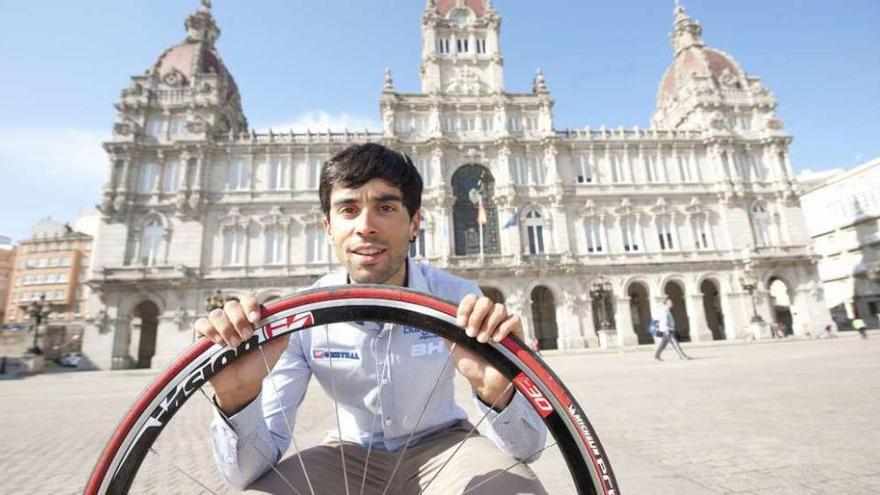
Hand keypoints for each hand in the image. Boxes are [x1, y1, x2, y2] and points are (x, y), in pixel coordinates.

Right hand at [194, 295, 288, 414]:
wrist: (243, 384)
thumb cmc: (259, 363)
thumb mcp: (277, 347)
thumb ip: (283, 330)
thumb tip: (290, 315)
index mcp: (251, 317)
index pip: (248, 300)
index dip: (251, 306)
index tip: (256, 319)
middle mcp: (234, 318)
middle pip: (231, 305)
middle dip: (239, 320)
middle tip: (246, 337)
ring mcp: (218, 326)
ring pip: (216, 314)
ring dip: (226, 328)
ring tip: (234, 345)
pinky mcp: (204, 337)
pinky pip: (201, 323)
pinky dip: (208, 330)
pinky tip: (217, 342)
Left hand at [452, 294, 523, 409]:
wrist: (484, 381)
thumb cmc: (470, 364)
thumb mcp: (454, 346)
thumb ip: (450, 331)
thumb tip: (443, 317)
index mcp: (473, 317)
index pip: (471, 299)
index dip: (465, 307)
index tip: (460, 324)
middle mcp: (488, 317)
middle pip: (485, 301)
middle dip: (476, 316)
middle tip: (471, 334)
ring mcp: (503, 323)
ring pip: (499, 308)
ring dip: (489, 324)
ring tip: (483, 341)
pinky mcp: (516, 332)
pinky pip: (514, 319)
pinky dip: (504, 328)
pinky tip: (497, 340)